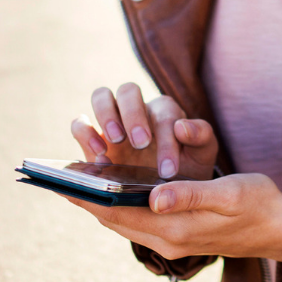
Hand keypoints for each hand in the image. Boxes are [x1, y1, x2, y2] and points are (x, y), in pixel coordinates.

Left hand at [63, 173, 281, 265]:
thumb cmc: (258, 203)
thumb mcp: (228, 193)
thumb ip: (190, 194)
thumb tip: (152, 196)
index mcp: (177, 230)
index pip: (120, 214)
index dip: (90, 198)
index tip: (63, 182)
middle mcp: (170, 241)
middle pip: (116, 221)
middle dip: (89, 201)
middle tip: (60, 180)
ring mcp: (174, 241)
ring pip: (126, 223)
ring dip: (104, 205)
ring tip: (80, 185)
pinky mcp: (181, 236)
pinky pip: (140, 223)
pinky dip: (123, 208)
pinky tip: (116, 193)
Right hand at [70, 82, 218, 179]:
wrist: (166, 191)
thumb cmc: (188, 168)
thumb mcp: (202, 155)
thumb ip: (201, 136)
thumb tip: (182, 126)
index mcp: (166, 111)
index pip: (164, 113)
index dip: (167, 140)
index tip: (168, 170)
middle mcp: (137, 110)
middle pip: (129, 91)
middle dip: (134, 115)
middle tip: (141, 144)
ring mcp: (112, 121)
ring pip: (101, 96)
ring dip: (107, 115)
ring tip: (116, 142)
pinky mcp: (92, 138)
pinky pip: (80, 123)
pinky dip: (85, 133)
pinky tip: (99, 155)